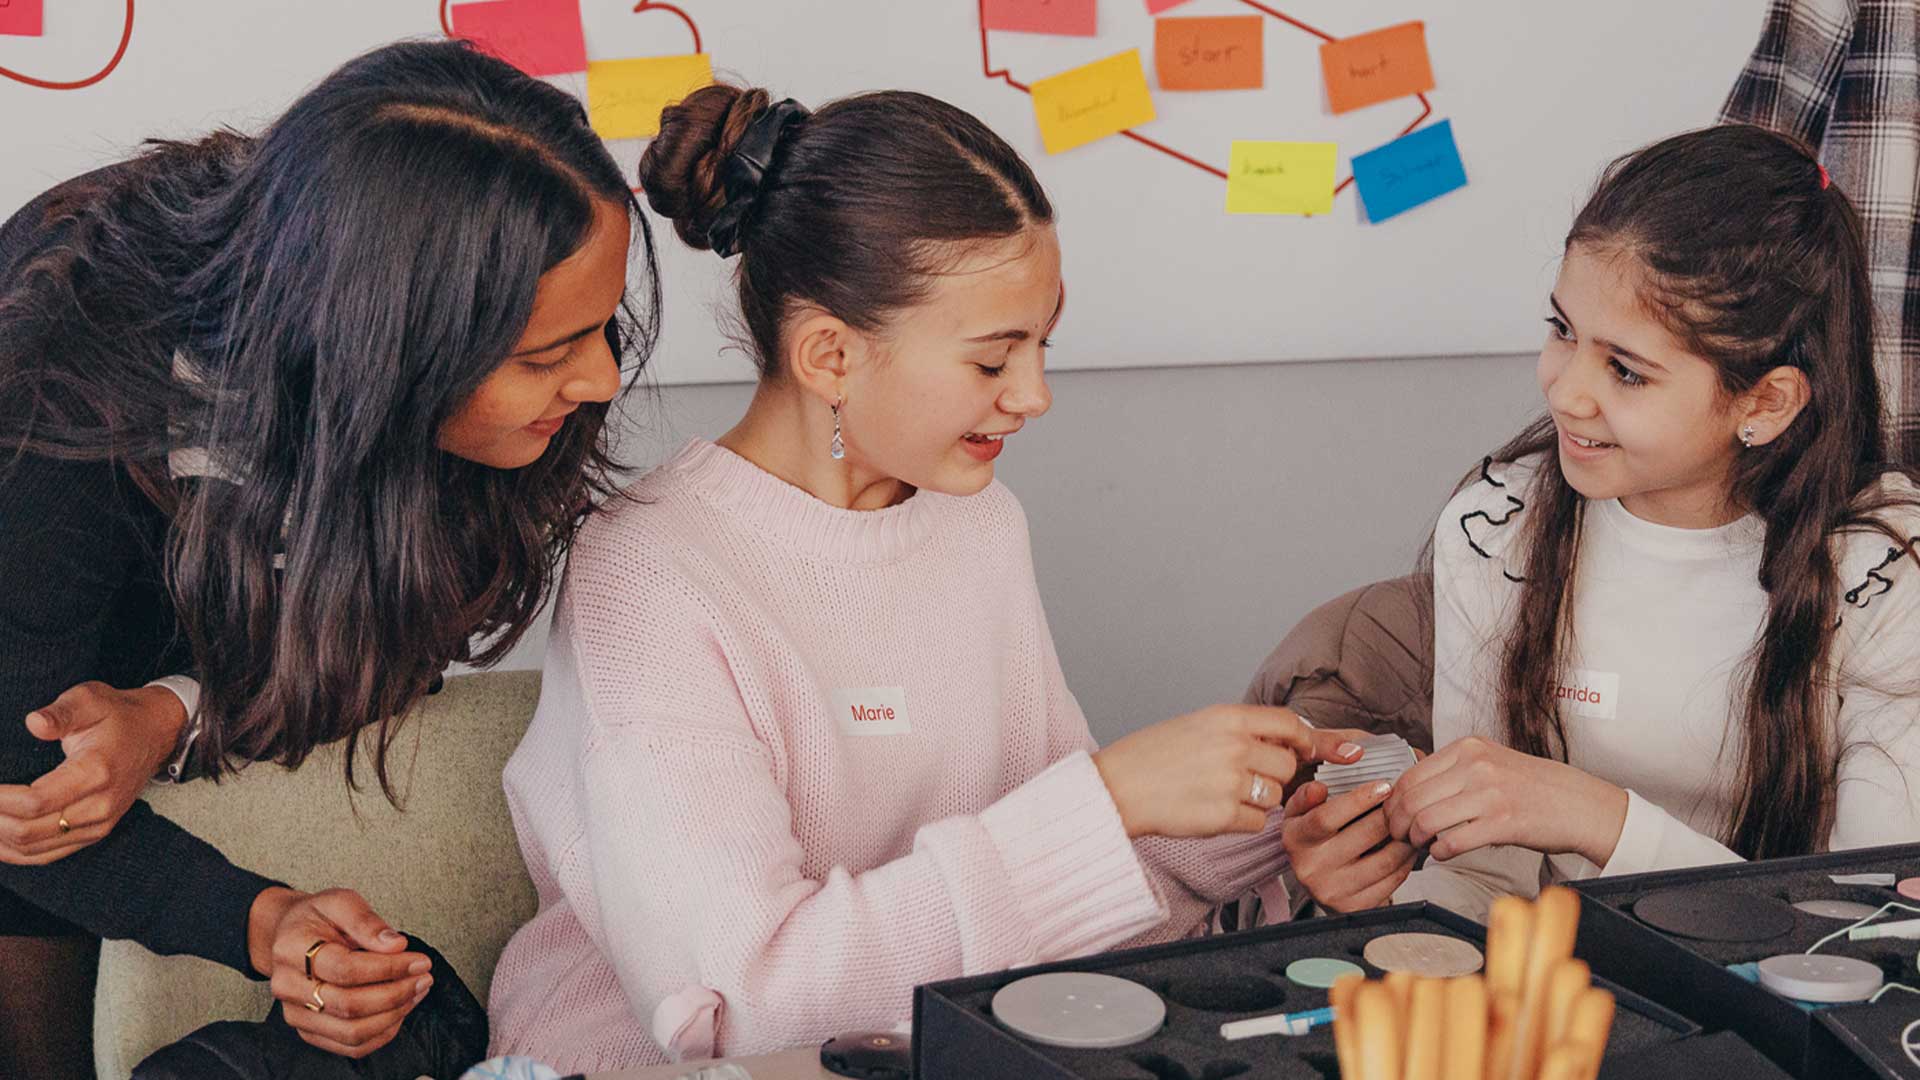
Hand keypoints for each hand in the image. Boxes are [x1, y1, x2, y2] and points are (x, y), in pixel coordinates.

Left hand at [0, 682, 187, 864]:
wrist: (156, 734)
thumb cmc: (117, 715)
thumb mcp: (90, 699)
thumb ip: (62, 712)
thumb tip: (34, 723)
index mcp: (96, 772)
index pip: (35, 802)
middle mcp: (100, 805)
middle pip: (29, 831)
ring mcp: (98, 824)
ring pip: (33, 849)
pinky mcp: (94, 833)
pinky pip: (46, 855)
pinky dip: (13, 853)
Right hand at [249, 887, 433, 1058]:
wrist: (290, 935)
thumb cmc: (316, 918)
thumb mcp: (341, 902)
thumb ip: (367, 921)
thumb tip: (395, 944)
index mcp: (293, 949)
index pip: (346, 969)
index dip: (389, 968)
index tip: (419, 961)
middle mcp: (288, 986)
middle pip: (349, 1005)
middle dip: (396, 994)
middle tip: (423, 978)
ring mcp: (296, 1013)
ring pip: (351, 1032)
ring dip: (393, 1015)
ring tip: (416, 992)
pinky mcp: (309, 1031)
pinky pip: (349, 1046)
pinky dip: (381, 1034)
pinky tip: (399, 1011)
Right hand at [1093, 704, 1361, 838]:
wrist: (1115, 787)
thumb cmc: (1152, 756)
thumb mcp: (1197, 726)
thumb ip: (1240, 730)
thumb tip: (1289, 740)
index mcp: (1226, 717)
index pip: (1289, 723)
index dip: (1308, 738)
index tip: (1314, 749)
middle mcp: (1233, 746)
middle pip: (1288, 764)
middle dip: (1277, 775)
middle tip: (1249, 779)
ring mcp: (1229, 782)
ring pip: (1275, 796)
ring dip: (1259, 800)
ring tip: (1221, 794)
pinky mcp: (1223, 816)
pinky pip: (1257, 823)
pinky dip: (1242, 822)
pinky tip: (1212, 812)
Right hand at [1280, 780, 1416, 911]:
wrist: (1320, 885)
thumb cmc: (1314, 841)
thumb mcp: (1300, 815)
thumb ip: (1306, 796)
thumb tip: (1318, 788)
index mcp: (1296, 840)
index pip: (1326, 817)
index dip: (1359, 800)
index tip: (1384, 787)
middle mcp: (1311, 868)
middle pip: (1363, 836)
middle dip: (1390, 816)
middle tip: (1406, 804)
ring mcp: (1334, 891)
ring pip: (1384, 860)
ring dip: (1404, 840)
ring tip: (1410, 825)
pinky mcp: (1355, 907)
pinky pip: (1392, 881)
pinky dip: (1406, 862)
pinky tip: (1407, 849)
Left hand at [1382, 736, 1627, 864]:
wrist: (1578, 804)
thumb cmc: (1531, 786)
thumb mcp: (1489, 760)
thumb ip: (1452, 769)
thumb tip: (1408, 789)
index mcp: (1468, 748)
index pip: (1409, 775)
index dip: (1393, 801)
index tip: (1392, 816)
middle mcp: (1475, 765)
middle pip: (1411, 799)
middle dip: (1397, 823)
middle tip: (1399, 836)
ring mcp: (1489, 793)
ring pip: (1426, 820)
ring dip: (1416, 839)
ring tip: (1420, 845)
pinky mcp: (1503, 823)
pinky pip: (1452, 842)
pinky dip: (1439, 852)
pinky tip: (1442, 852)